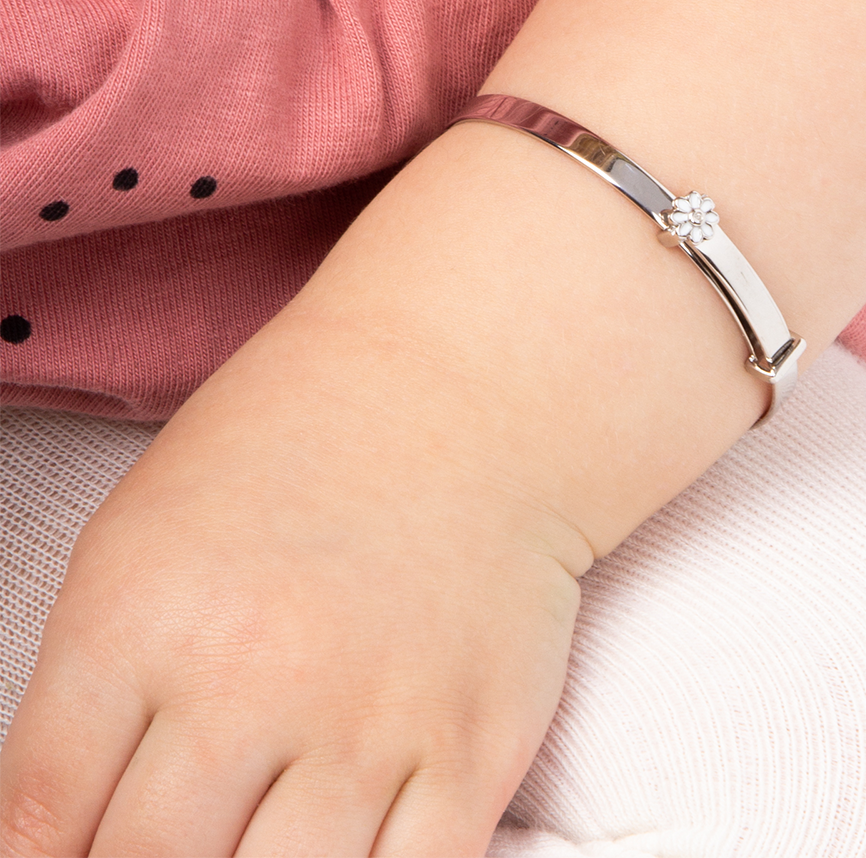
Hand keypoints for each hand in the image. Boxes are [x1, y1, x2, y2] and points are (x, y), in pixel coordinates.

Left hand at [0, 318, 588, 856]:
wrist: (466, 400)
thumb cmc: (294, 455)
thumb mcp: (143, 537)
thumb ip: (88, 695)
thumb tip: (56, 844)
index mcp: (143, 617)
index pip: (40, 827)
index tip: (87, 853)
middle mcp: (254, 677)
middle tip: (186, 833)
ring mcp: (373, 719)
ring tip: (254, 836)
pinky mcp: (475, 745)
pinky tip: (340, 849)